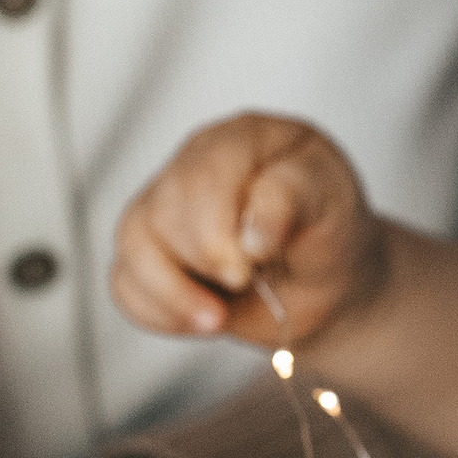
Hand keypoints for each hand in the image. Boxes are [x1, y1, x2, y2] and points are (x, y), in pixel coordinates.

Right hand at [111, 114, 384, 354]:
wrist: (326, 281)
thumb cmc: (328, 230)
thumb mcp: (332, 204)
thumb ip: (294, 199)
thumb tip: (250, 233)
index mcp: (241, 139)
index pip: (202, 175)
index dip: (219, 230)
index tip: (258, 260)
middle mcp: (193, 165)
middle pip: (164, 212)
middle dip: (204, 262)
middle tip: (248, 281)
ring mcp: (164, 208)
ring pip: (134, 245)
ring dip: (175, 295)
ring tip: (218, 316)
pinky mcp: (149, 253)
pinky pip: (125, 284)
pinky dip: (159, 313)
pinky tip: (200, 318)